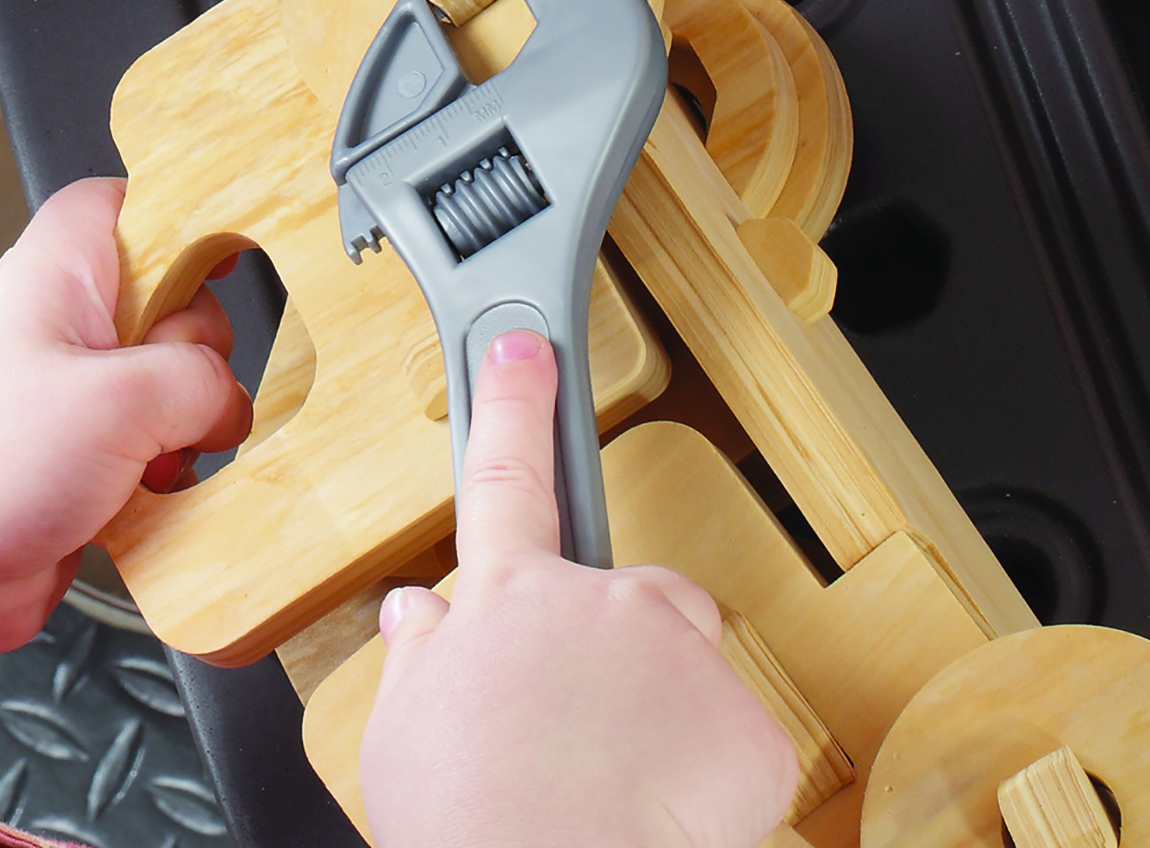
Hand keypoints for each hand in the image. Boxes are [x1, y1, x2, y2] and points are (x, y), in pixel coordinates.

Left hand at [0, 181, 248, 736]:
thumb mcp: (120, 400)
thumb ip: (199, 379)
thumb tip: (225, 398)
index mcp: (53, 275)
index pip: (121, 202)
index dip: (178, 218)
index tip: (230, 255)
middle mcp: (54, 326)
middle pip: (163, 304)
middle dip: (191, 358)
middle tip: (168, 402)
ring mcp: (60, 397)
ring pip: (159, 387)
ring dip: (177, 431)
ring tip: (147, 466)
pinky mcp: (67, 464)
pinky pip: (141, 451)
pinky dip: (156, 477)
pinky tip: (140, 503)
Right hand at [359, 337, 800, 847]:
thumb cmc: (467, 829)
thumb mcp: (402, 732)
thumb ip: (421, 659)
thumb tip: (421, 613)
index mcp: (507, 597)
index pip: (506, 478)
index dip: (513, 405)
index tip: (524, 350)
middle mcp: (599, 601)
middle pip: (628, 592)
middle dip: (623, 645)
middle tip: (588, 728)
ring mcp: (678, 655)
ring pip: (689, 669)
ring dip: (668, 717)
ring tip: (620, 793)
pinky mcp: (747, 726)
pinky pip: (739, 747)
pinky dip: (717, 789)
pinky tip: (668, 824)